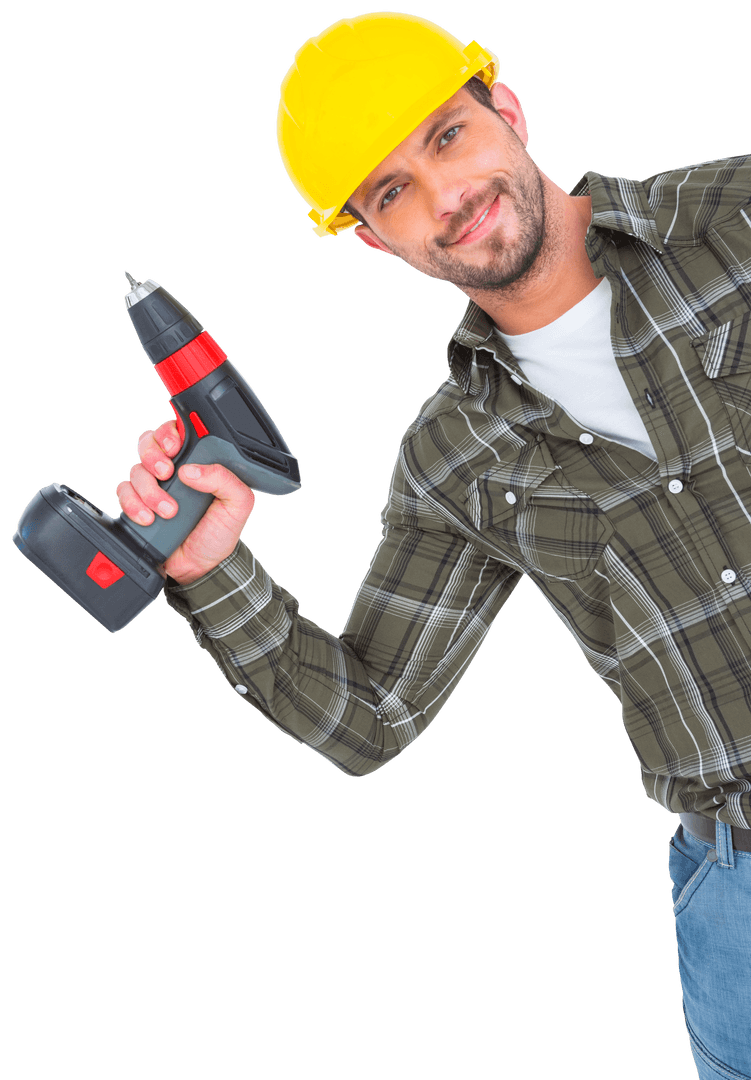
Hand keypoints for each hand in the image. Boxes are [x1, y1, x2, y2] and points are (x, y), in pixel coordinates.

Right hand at [115, 419, 255, 585]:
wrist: (201, 568)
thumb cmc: (220, 532)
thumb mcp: (237, 504)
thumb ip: (224, 480)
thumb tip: (191, 470)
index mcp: (198, 461)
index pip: (177, 431)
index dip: (170, 432)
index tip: (174, 446)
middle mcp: (174, 470)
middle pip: (149, 443)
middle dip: (153, 455)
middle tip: (166, 473)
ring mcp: (154, 486)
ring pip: (136, 470)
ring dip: (149, 490)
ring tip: (168, 511)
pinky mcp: (137, 504)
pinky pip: (124, 492)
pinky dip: (133, 504)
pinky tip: (148, 518)